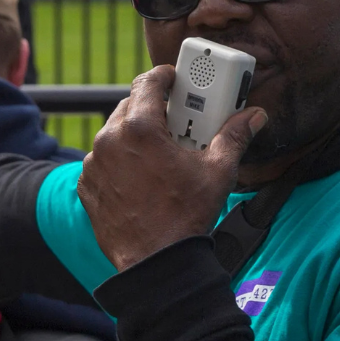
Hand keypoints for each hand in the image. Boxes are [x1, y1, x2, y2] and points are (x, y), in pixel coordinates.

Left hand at [77, 65, 266, 272]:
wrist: (155, 264)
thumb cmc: (185, 217)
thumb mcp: (217, 172)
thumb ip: (234, 137)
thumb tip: (253, 117)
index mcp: (140, 128)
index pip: (148, 81)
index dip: (164, 76)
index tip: (175, 79)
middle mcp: (110, 140)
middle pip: (131, 105)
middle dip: (154, 108)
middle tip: (177, 121)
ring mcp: (94, 163)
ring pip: (114, 132)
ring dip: (135, 134)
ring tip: (161, 152)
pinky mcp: (87, 185)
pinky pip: (103, 159)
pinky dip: (120, 160)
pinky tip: (142, 175)